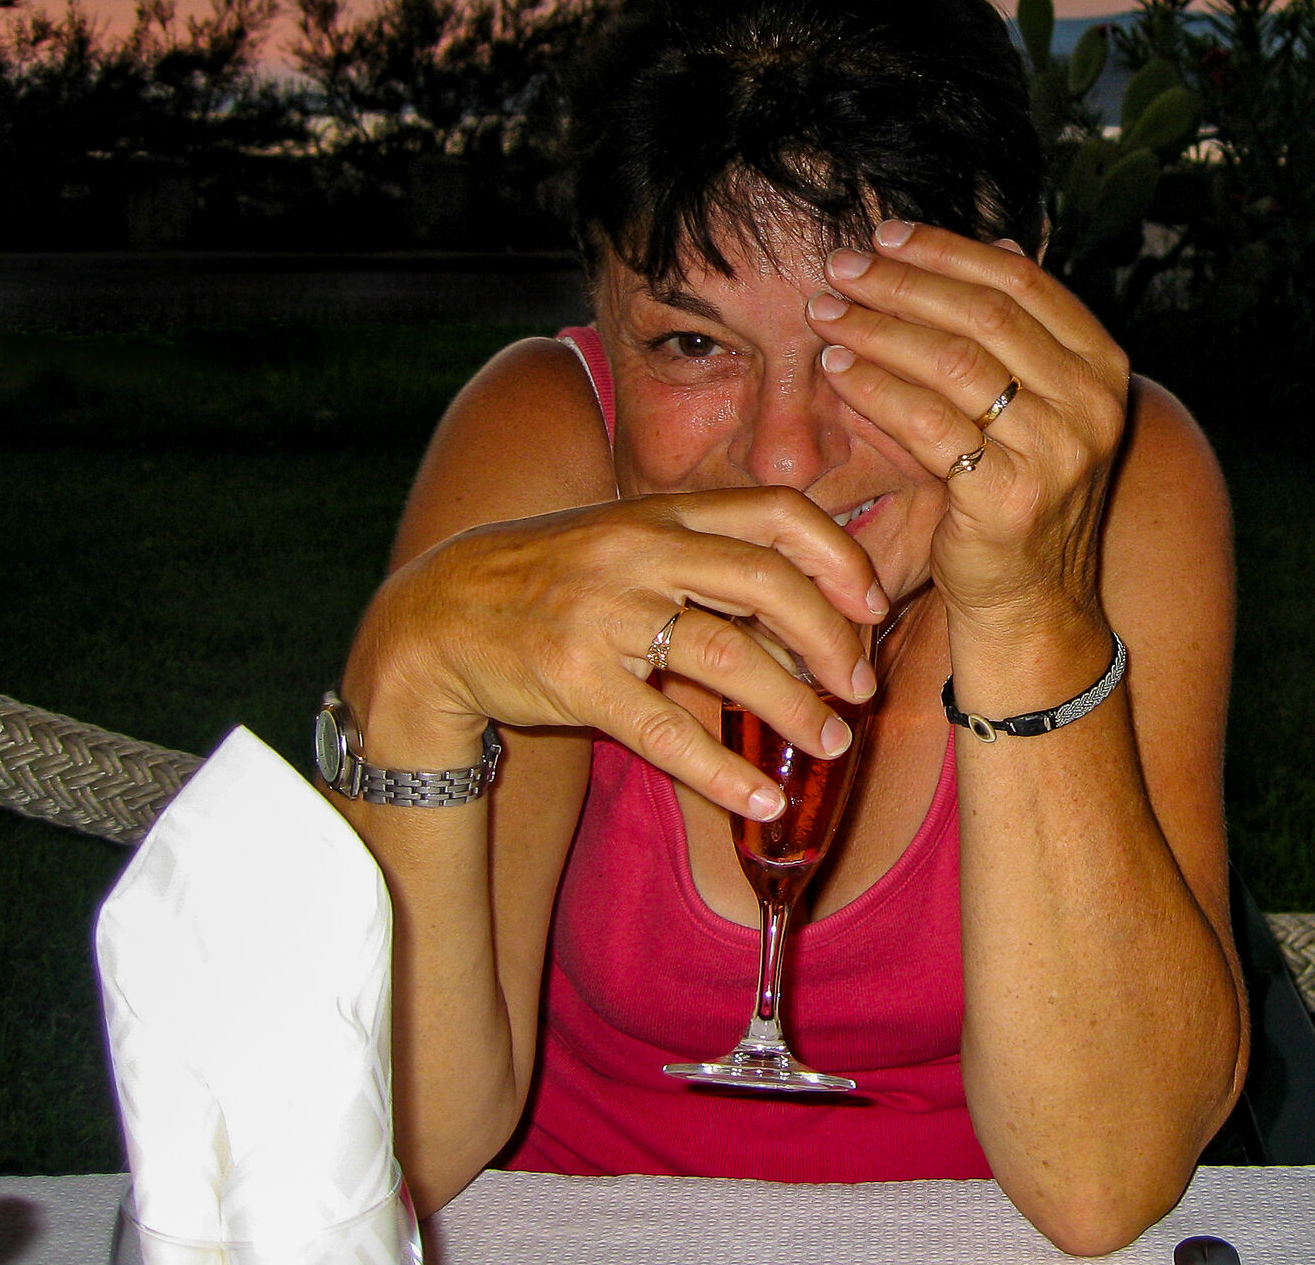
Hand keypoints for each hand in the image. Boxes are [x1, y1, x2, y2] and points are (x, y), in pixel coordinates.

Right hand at [344, 488, 885, 819]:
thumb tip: (810, 621)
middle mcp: (640, 551)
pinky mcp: (575, 677)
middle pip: (767, 582)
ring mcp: (606, 612)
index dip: (838, 557)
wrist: (440, 615)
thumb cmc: (556, 580)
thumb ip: (710, 568)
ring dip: (794, 705)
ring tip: (833, 742)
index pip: (776, 512)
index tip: (874, 606)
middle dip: (830, 639)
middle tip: (860, 686)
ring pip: (728, 656)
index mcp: (663, 514)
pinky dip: (723, 772)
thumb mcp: (630, 547)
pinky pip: (665, 731)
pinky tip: (761, 801)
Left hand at [805, 220, 1129, 634]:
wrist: (1034, 604)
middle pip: (982, 314)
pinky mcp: (1007, 499)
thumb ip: (1026, 332)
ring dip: (876, 330)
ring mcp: (1054, 453)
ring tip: (826, 314)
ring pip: (950, 362)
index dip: (947, 250)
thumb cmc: (1022, 495)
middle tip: (840, 269)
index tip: (885, 236)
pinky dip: (873, 389)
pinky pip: (926, 424)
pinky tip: (836, 371)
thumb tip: (1004, 241)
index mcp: (1103, 368)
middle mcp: (1090, 405)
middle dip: (901, 283)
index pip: (1021, 281)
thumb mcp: (1044, 405)